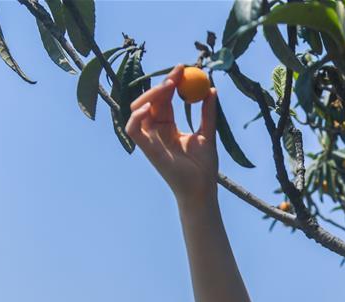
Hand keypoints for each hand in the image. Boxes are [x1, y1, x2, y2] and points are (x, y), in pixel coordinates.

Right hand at [125, 64, 218, 202]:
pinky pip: (133, 130)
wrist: (202, 189)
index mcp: (168, 127)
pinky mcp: (146, 150)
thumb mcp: (208, 134)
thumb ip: (208, 113)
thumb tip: (211, 89)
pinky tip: (149, 107)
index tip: (182, 68)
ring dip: (151, 95)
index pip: (165, 99)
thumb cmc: (204, 167)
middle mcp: (156, 131)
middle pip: (151, 101)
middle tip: (177, 74)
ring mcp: (150, 140)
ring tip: (169, 86)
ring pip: (138, 110)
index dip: (171, 82)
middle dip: (162, 84)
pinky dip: (136, 117)